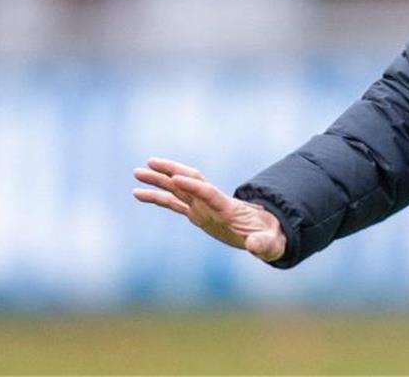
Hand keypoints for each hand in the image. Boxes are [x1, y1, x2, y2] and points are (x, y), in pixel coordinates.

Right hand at [132, 157, 286, 261]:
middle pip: (190, 182)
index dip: (194, 186)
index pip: (209, 193)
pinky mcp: (197, 214)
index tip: (177, 178)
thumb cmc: (270, 237)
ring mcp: (203, 207)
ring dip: (159, 180)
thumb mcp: (270, 244)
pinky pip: (173, 204)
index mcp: (228, 208)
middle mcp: (213, 203)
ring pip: (178, 189)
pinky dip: (157, 198)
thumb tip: (254, 246)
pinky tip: (139, 194)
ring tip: (137, 173)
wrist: (267, 232)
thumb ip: (263, 244)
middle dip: (171, 171)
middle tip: (150, 163)